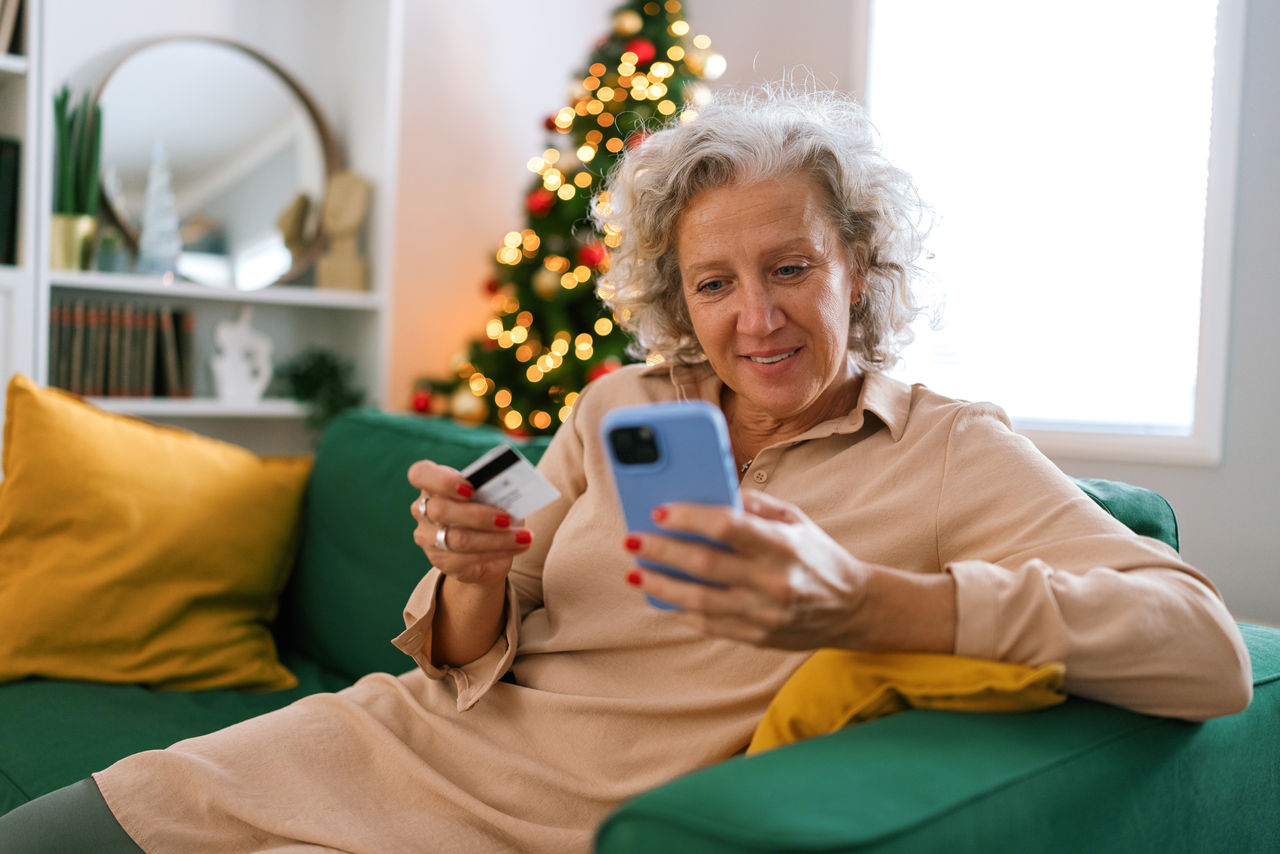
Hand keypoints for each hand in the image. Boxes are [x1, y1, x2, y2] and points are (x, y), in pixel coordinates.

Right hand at [407, 459, 533, 586]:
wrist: (487, 546)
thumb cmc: (488, 508)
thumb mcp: (490, 495)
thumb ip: (493, 489)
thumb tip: (511, 490)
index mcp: (432, 484)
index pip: (420, 474)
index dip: (442, 480)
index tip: (470, 488)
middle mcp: (422, 510)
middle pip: (440, 510)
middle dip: (478, 515)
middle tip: (507, 518)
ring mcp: (428, 537)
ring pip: (458, 539)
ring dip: (496, 539)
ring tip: (524, 536)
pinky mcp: (440, 560)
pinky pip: (467, 559)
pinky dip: (498, 552)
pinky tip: (518, 546)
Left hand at [624, 490, 872, 649]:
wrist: (854, 608)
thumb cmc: (816, 554)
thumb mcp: (794, 519)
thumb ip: (753, 504)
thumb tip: (706, 492)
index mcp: (782, 545)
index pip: (726, 526)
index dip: (688, 517)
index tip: (659, 511)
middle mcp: (773, 581)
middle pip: (704, 564)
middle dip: (661, 551)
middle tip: (633, 541)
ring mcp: (764, 614)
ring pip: (699, 601)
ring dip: (661, 587)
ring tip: (635, 573)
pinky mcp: (758, 638)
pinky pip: (710, 626)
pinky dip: (681, 611)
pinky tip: (661, 599)